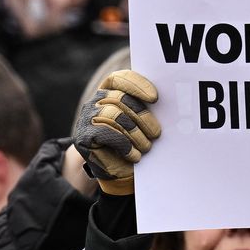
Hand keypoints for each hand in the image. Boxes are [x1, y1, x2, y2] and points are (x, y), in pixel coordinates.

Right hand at [74, 71, 160, 194]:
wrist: (116, 170)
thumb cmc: (133, 141)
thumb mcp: (140, 122)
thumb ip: (145, 108)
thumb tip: (165, 103)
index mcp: (109, 92)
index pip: (119, 79)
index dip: (137, 85)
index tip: (154, 98)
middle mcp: (95, 101)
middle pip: (121, 99)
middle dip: (143, 116)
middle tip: (156, 133)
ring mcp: (87, 118)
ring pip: (115, 115)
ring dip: (135, 133)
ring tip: (146, 146)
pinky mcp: (84, 136)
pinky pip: (106, 133)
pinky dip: (124, 145)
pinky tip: (134, 155)